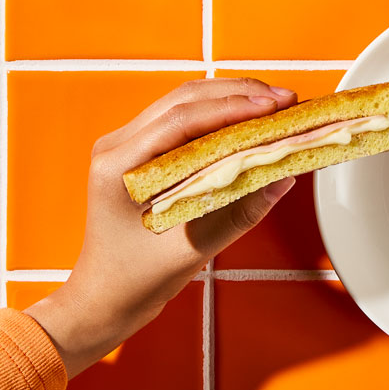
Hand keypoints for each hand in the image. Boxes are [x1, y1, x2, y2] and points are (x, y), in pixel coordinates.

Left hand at [26, 77, 296, 377]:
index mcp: (118, 166)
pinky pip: (183, 116)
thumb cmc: (136, 280)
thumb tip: (285, 176)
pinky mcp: (139, 146)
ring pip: (185, 99)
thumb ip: (242, 211)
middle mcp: (116, 145)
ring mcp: (125, 142)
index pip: (182, 119)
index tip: (273, 106)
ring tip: (275, 103)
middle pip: (185, 98)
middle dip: (241, 93)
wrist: (103, 296)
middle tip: (284, 99)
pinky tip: (250, 115)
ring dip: (233, 97)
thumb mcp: (195, 248)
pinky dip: (220, 111)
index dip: (233, 107)